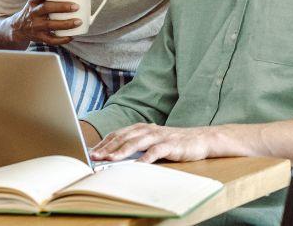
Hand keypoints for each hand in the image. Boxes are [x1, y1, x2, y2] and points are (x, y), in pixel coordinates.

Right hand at [9, 0, 80, 45]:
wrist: (19, 28)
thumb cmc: (36, 11)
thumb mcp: (38, 2)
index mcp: (33, 2)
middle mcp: (33, 13)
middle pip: (46, 8)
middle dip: (62, 7)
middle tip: (76, 6)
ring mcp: (35, 26)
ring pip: (50, 25)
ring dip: (65, 24)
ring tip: (78, 21)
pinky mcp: (39, 37)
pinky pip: (50, 40)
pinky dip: (61, 39)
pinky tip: (71, 36)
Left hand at [89, 124, 209, 163]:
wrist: (200, 139)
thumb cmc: (173, 142)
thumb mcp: (151, 142)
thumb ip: (135, 145)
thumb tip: (113, 155)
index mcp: (141, 128)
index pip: (118, 134)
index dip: (104, 142)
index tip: (92, 152)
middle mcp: (147, 130)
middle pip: (123, 137)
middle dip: (108, 147)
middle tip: (95, 157)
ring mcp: (159, 136)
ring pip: (136, 142)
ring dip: (122, 151)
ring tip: (110, 159)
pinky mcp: (170, 145)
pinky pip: (155, 151)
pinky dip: (145, 158)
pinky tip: (136, 165)